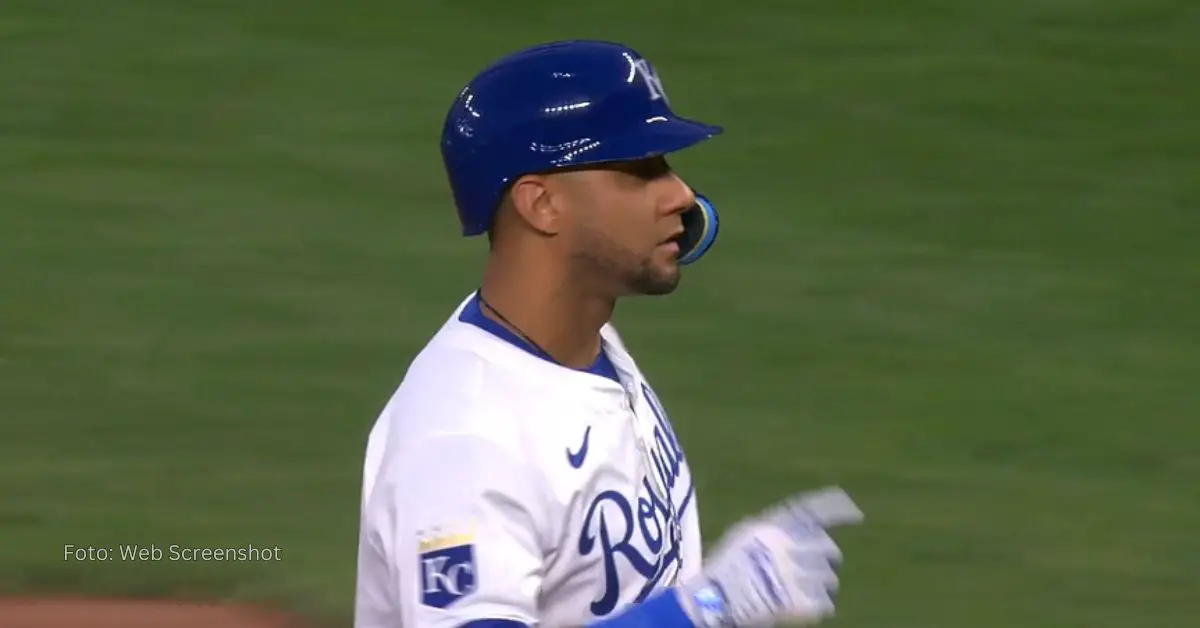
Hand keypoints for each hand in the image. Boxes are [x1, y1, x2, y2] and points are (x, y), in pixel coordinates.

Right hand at [677, 487, 862, 626]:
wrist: (716, 601)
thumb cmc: (725, 568)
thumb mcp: (745, 534)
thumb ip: (774, 529)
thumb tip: (803, 529)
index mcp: (776, 525)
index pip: (814, 510)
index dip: (838, 509)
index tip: (857, 515)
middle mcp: (792, 545)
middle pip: (829, 549)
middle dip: (822, 560)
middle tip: (804, 572)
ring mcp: (801, 574)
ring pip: (830, 580)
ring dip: (816, 586)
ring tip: (791, 593)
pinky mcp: (806, 602)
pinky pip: (825, 604)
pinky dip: (814, 608)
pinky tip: (795, 609)